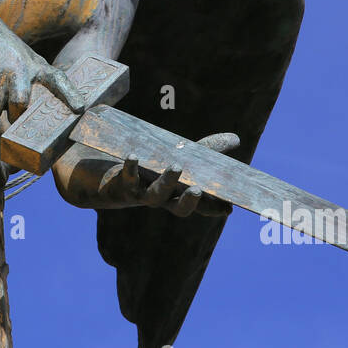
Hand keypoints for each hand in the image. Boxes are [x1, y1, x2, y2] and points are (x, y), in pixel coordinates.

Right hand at [0, 22, 83, 121]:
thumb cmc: (0, 44)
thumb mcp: (23, 54)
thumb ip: (33, 76)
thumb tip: (33, 106)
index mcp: (33, 64)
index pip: (57, 80)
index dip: (69, 94)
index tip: (80, 108)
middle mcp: (18, 68)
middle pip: (19, 106)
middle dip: (11, 116)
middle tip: (5, 113)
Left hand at [95, 132, 240, 216]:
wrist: (111, 179)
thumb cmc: (152, 169)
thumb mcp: (181, 157)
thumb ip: (207, 151)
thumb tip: (236, 139)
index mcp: (179, 195)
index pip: (201, 207)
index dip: (214, 209)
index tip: (228, 209)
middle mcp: (163, 199)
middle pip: (178, 208)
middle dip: (189, 201)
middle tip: (198, 189)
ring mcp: (143, 193)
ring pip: (156, 195)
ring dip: (167, 181)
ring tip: (176, 166)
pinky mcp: (124, 184)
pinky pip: (128, 178)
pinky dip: (130, 167)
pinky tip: (133, 156)